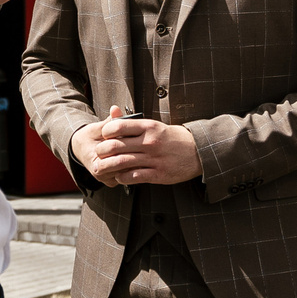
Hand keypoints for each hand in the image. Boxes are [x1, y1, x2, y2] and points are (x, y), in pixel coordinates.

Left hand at [75, 106, 200, 186]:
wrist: (198, 151)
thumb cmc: (173, 138)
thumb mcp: (155, 125)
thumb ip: (135, 124)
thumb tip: (113, 120)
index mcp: (149, 127)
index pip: (118, 126)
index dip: (106, 132)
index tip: (104, 136)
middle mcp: (150, 142)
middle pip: (116, 145)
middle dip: (102, 151)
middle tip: (98, 153)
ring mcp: (154, 159)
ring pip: (122, 162)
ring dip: (108, 166)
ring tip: (102, 167)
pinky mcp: (158, 174)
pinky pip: (134, 176)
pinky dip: (122, 177)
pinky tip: (118, 176)